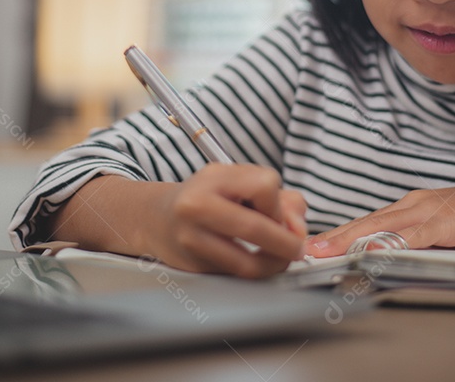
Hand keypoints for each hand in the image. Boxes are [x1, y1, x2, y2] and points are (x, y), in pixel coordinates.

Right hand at [152, 163, 307, 277]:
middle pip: (255, 228)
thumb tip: (298, 227)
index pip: (265, 186)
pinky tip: (255, 261)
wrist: (156, 218)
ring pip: (246, 264)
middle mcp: (196, 206)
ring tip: (279, 259)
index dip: (280, 204)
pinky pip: (235, 275)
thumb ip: (278, 198)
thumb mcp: (237, 181)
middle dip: (286, 243)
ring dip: (273, 264)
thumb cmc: (205, 196)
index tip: (279, 214)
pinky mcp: (192, 266)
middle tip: (297, 250)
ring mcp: (191, 240)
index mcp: (212, 178)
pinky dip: (254, 271)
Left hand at [306, 183, 454, 256]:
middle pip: (367, 223)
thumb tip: (397, 255)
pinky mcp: (445, 223)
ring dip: (352, 240)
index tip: (319, 244)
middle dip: (335, 237)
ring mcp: (428, 212)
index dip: (342, 234)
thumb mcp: (444, 229)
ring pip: (382, 228)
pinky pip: (413, 236)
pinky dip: (392, 244)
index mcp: (413, 206)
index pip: (370, 222)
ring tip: (327, 251)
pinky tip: (374, 252)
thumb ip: (421, 240)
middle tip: (308, 248)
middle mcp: (415, 205)